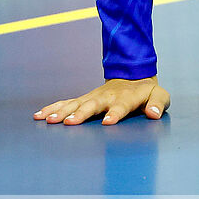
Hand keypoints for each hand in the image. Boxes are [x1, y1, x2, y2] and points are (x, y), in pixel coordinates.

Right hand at [35, 77, 170, 126]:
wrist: (132, 75)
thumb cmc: (146, 91)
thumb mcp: (159, 95)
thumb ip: (158, 104)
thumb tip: (153, 113)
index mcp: (125, 98)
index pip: (120, 107)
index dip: (115, 113)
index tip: (108, 122)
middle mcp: (106, 97)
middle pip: (92, 105)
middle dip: (81, 114)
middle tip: (69, 123)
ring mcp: (92, 97)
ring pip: (75, 104)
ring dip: (62, 112)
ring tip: (48, 120)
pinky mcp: (83, 99)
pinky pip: (66, 103)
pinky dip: (53, 108)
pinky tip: (39, 115)